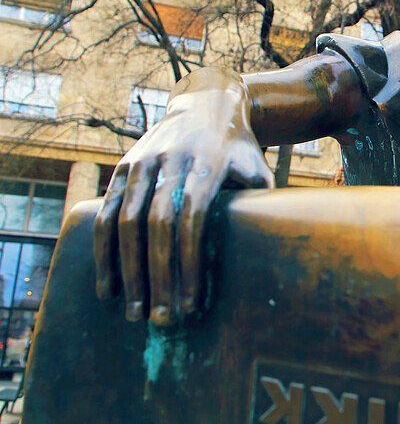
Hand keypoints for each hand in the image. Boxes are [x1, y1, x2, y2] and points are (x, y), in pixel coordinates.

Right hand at [94, 75, 273, 325]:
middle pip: (156, 226)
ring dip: (127, 272)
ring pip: (125, 223)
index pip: (192, 218)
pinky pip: (106, 214)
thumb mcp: (256, 170)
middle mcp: (170, 162)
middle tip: (162, 320)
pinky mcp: (122, 168)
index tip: (191, 303)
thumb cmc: (239, 150)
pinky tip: (107, 287)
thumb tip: (274, 261)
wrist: (206, 103)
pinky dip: (103, 252)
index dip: (189, 263)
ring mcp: (142, 164)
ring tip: (135, 312)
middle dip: (158, 277)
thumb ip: (259, 209)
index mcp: (207, 164)